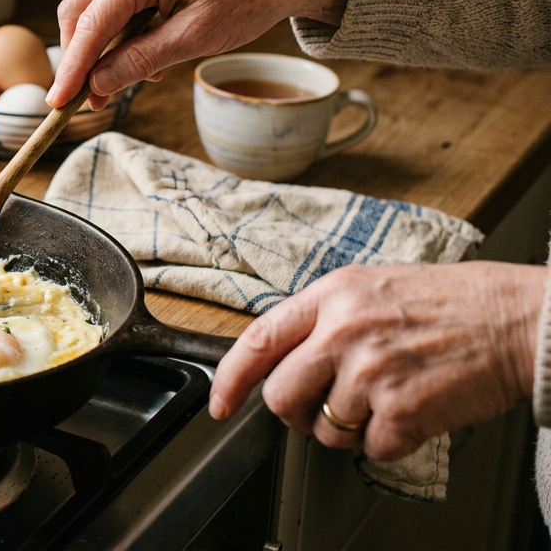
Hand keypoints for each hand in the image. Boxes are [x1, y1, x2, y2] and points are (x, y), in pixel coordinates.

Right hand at [47, 0, 349, 108]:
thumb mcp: (196, 38)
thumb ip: (142, 60)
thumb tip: (98, 85)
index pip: (91, 23)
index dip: (72, 67)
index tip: (57, 102)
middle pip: (78, 12)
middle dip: (77, 58)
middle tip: (82, 100)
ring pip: (91, 11)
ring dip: (96, 51)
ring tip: (113, 88)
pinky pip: (112, 7)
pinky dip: (115, 39)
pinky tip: (139, 63)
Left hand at [209, 262, 546, 460]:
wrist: (517, 320)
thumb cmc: (453, 303)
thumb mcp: (373, 288)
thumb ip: (325, 318)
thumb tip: (286, 358)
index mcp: (332, 295)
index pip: (257, 340)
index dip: (230, 380)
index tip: (220, 405)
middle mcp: (343, 331)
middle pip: (280, 396)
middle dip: (296, 412)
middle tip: (324, 408)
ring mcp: (370, 371)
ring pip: (325, 429)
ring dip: (350, 428)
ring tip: (386, 400)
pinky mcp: (402, 410)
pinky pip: (371, 449)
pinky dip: (391, 442)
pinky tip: (414, 412)